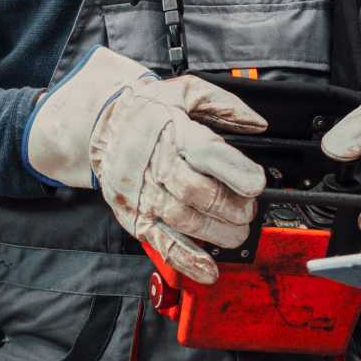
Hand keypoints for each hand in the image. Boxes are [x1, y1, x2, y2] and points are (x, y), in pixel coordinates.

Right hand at [25, 47, 268, 283]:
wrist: (101, 126)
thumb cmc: (150, 109)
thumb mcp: (188, 90)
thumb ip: (226, 105)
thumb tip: (258, 123)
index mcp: (172, 130)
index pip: (205, 151)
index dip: (233, 170)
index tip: (257, 183)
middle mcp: (155, 164)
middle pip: (195, 191)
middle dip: (228, 205)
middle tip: (250, 210)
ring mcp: (143, 194)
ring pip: (181, 220)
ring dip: (215, 232)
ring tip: (239, 233)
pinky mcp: (135, 216)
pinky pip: (161, 244)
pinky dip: (187, 260)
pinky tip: (208, 269)